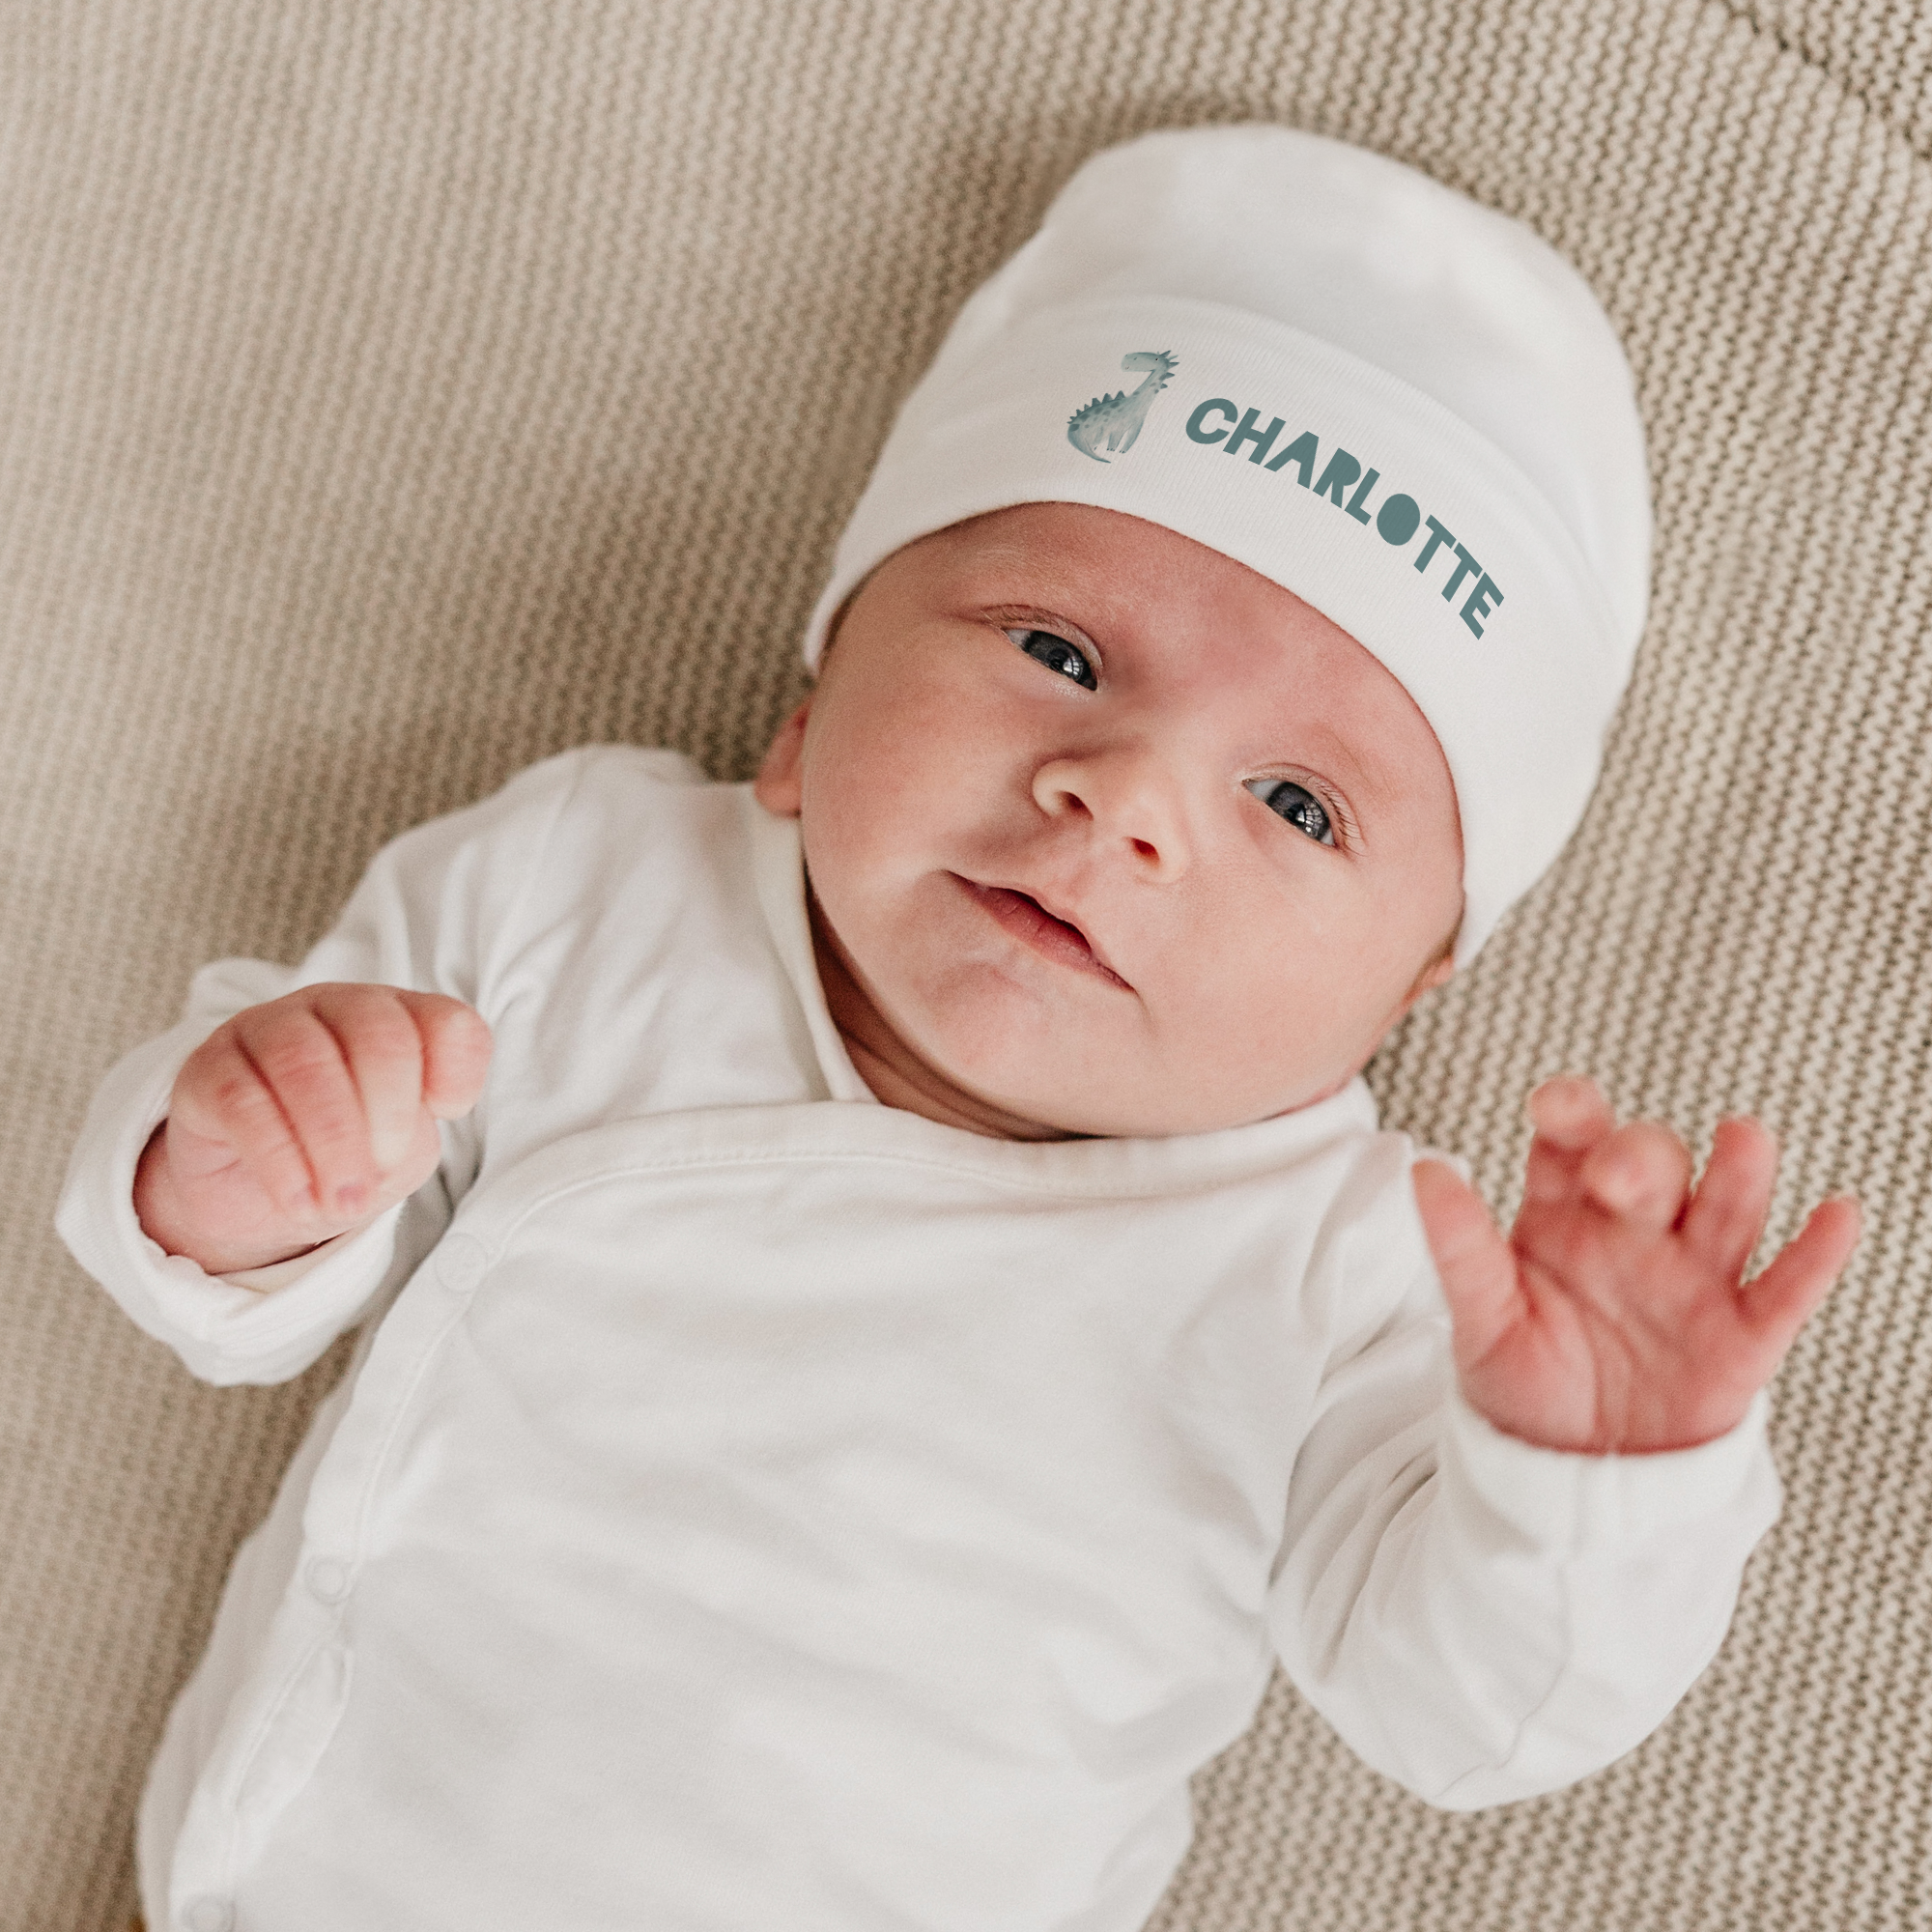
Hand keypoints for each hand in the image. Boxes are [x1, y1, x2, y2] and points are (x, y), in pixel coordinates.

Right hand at [134, 983, 492, 1274]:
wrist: (261, 1194)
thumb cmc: (349, 1156)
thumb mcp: (401, 1150)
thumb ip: (414, 1129)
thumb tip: (405, 1125)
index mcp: (399, 1019)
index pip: (448, 1022)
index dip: (456, 1071)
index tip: (446, 1115)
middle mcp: (335, 1008)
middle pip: (377, 1033)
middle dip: (387, 1115)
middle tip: (377, 1182)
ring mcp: (267, 1028)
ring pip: (305, 1062)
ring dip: (332, 1142)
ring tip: (340, 1202)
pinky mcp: (208, 1068)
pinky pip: (242, 1099)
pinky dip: (278, 1157)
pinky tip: (297, 1199)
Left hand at [1411, 1076, 1860, 1453]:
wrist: (1568, 1471)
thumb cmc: (1524, 1377)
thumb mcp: (1481, 1316)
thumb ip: (1460, 1247)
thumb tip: (1424, 1168)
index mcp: (1565, 1208)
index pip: (1573, 1140)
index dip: (1573, 1112)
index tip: (1559, 1106)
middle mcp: (1635, 1227)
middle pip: (1652, 1164)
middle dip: (1641, 1158)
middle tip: (1618, 1176)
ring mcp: (1694, 1276)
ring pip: (1726, 1208)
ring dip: (1738, 1173)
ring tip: (1742, 1137)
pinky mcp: (1742, 1336)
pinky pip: (1785, 1288)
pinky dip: (1815, 1254)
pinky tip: (1838, 1213)